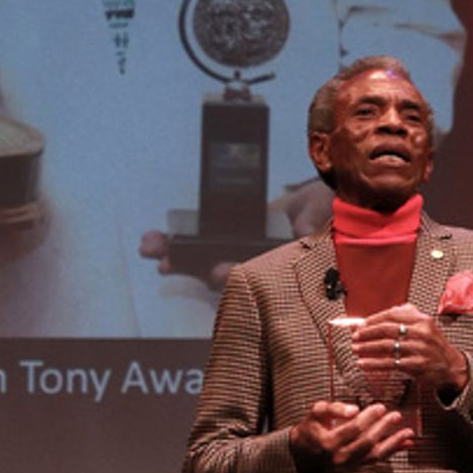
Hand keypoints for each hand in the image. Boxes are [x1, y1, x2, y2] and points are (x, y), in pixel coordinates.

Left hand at [138, 178, 333, 290]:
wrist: (318, 200)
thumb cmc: (323, 208)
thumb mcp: (322, 207)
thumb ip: (312, 216)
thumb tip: (300, 228)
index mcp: (274, 262)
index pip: (249, 272)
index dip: (231, 271)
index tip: (214, 271)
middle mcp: (251, 262)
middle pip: (216, 270)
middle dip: (190, 269)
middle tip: (164, 265)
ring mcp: (235, 251)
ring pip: (200, 261)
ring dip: (174, 258)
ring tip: (149, 250)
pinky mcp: (223, 237)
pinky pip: (195, 243)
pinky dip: (174, 243)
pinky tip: (152, 241)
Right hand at [289, 399, 413, 472]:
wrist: (305, 451)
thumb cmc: (312, 428)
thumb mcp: (317, 412)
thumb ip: (334, 408)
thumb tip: (353, 409)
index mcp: (329, 442)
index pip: (354, 429)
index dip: (369, 418)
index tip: (379, 407)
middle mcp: (340, 456)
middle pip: (367, 442)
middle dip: (383, 428)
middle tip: (395, 415)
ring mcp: (349, 464)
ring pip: (375, 455)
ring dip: (393, 443)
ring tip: (408, 433)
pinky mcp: (356, 466)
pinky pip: (377, 459)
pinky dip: (393, 451)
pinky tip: (405, 444)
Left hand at [351, 302, 467, 394]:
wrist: (451, 366)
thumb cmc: (433, 345)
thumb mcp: (424, 326)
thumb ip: (404, 317)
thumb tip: (377, 317)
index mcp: (422, 320)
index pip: (392, 315)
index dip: (373, 319)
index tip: (361, 325)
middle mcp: (422, 333)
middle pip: (387, 329)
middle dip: (367, 333)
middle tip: (355, 337)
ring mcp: (420, 349)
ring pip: (387, 346)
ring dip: (367, 348)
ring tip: (356, 349)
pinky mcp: (417, 365)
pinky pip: (390, 363)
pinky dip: (374, 364)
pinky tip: (364, 364)